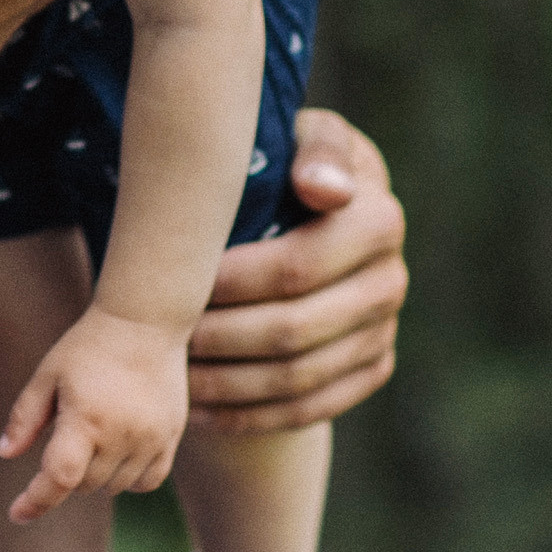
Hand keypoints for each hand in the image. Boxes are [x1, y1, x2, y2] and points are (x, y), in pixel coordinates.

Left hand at [0, 302, 187, 523]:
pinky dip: (129, 479)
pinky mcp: (172, 437)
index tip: (17, 513)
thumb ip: (25, 418)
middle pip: (85, 484)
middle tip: (68, 431)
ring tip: (96, 431)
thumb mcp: (47, 374)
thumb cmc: (89, 346)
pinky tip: (119, 452)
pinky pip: (148, 482)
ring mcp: (151, 439)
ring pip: (116, 487)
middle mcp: (121, 435)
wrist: (144, 323)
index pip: (59, 478)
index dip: (36, 502)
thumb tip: (3, 454)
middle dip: (68, 472)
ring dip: (97, 475)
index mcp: (85, 419)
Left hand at [185, 109, 405, 433]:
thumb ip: (317, 151)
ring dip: (226, 384)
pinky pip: (309, 409)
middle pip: (293, 331)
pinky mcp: (371, 370)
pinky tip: (197, 409)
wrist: (314, 207)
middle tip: (160, 338)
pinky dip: (248, 415)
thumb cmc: (290, 162)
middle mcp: (391, 281)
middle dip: (218, 338)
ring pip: (296, 378)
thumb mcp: (302, 135)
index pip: (296, 267)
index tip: (177, 284)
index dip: (231, 283)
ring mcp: (384, 332)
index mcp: (379, 220)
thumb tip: (324, 190)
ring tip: (169, 376)